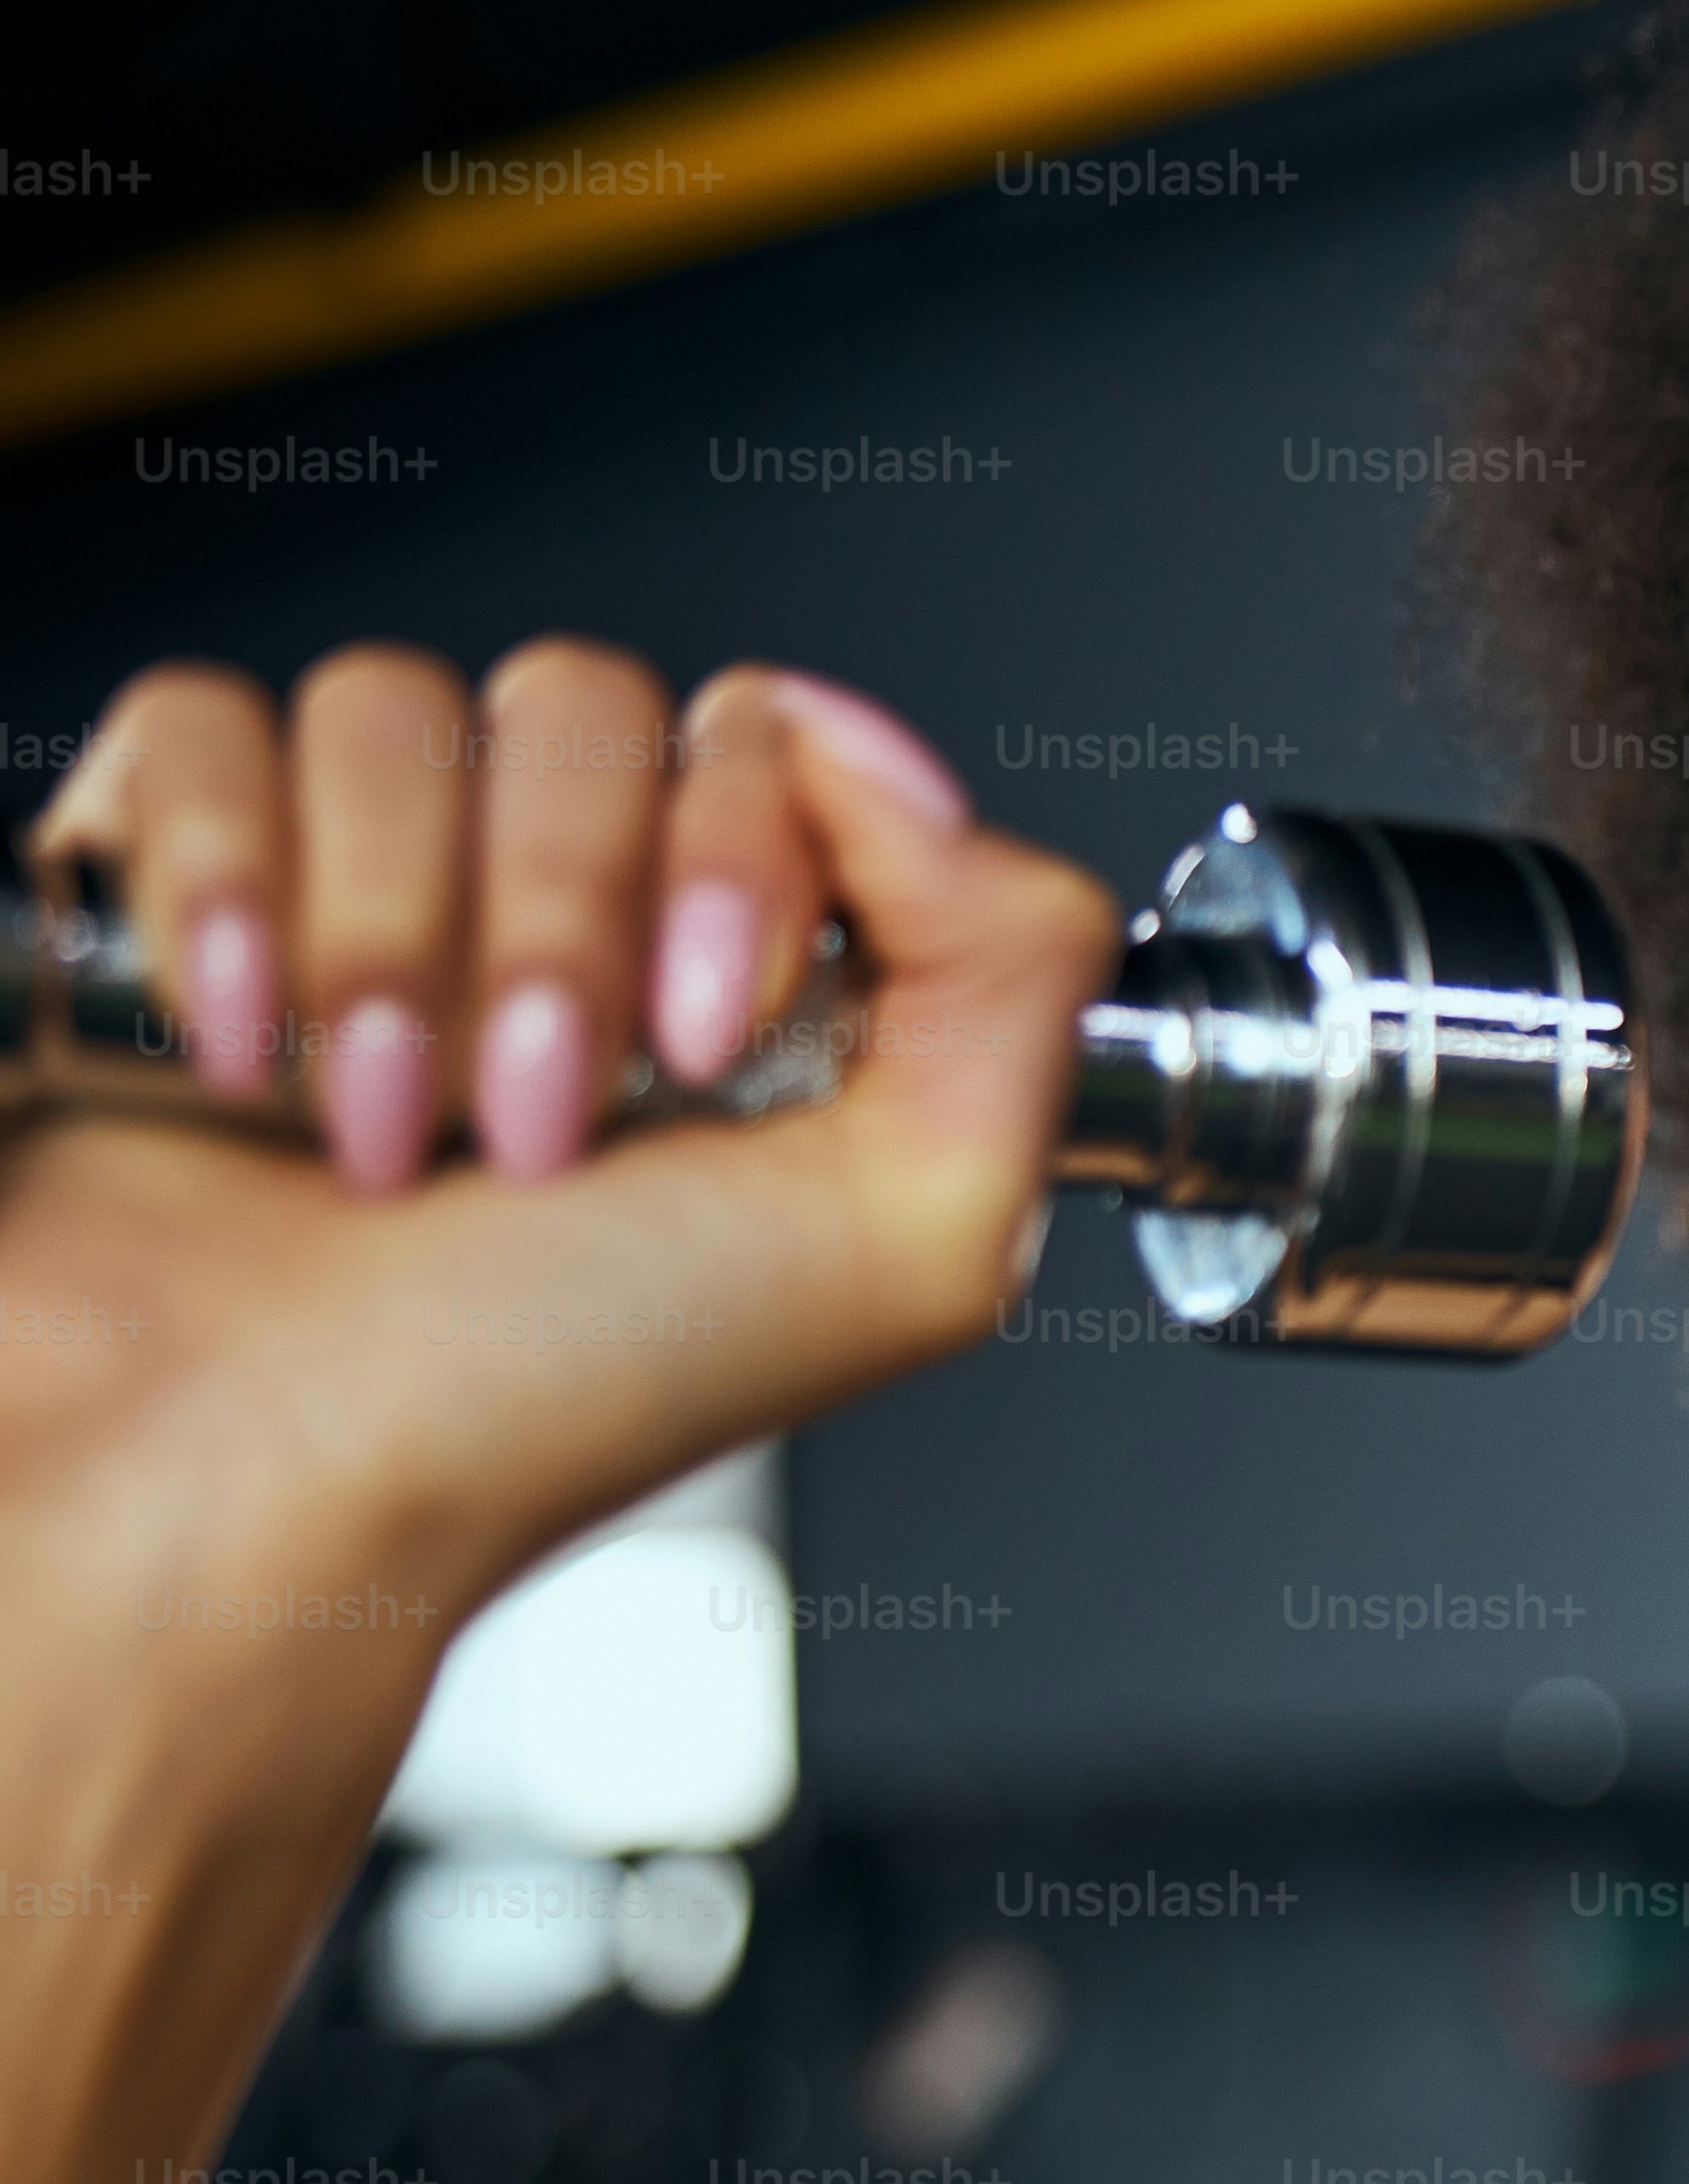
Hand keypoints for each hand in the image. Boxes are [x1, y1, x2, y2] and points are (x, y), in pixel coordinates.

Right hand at [10, 644, 1112, 1623]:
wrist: (267, 1476)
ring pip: (396, 710)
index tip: (704, 1035)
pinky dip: (226, 888)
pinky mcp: (174, 873)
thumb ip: (1019, 975)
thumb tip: (912, 778)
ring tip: (389, 1126)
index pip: (771, 746)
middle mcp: (559, 917)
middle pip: (586, 708)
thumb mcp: (917, 1230)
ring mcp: (361, 881)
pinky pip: (208, 731)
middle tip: (539, 1114)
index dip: (739, 863)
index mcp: (742, 981)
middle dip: (563, 922)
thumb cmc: (551, 1395)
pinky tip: (246, 1052)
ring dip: (396, 936)